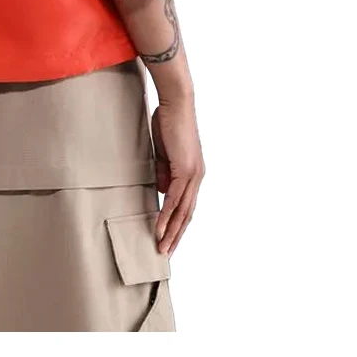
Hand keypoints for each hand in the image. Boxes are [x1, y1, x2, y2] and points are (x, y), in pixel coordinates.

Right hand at [150, 93, 203, 255]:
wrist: (175, 103)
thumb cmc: (168, 122)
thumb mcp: (163, 152)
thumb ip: (163, 172)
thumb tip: (161, 192)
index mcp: (192, 172)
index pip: (186, 205)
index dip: (177, 223)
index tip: (167, 237)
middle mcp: (197, 177)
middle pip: (188, 214)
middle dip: (176, 235)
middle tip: (165, 252)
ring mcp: (193, 174)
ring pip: (183, 211)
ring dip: (171, 231)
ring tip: (162, 247)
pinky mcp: (185, 170)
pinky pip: (175, 199)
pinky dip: (167, 215)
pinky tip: (159, 227)